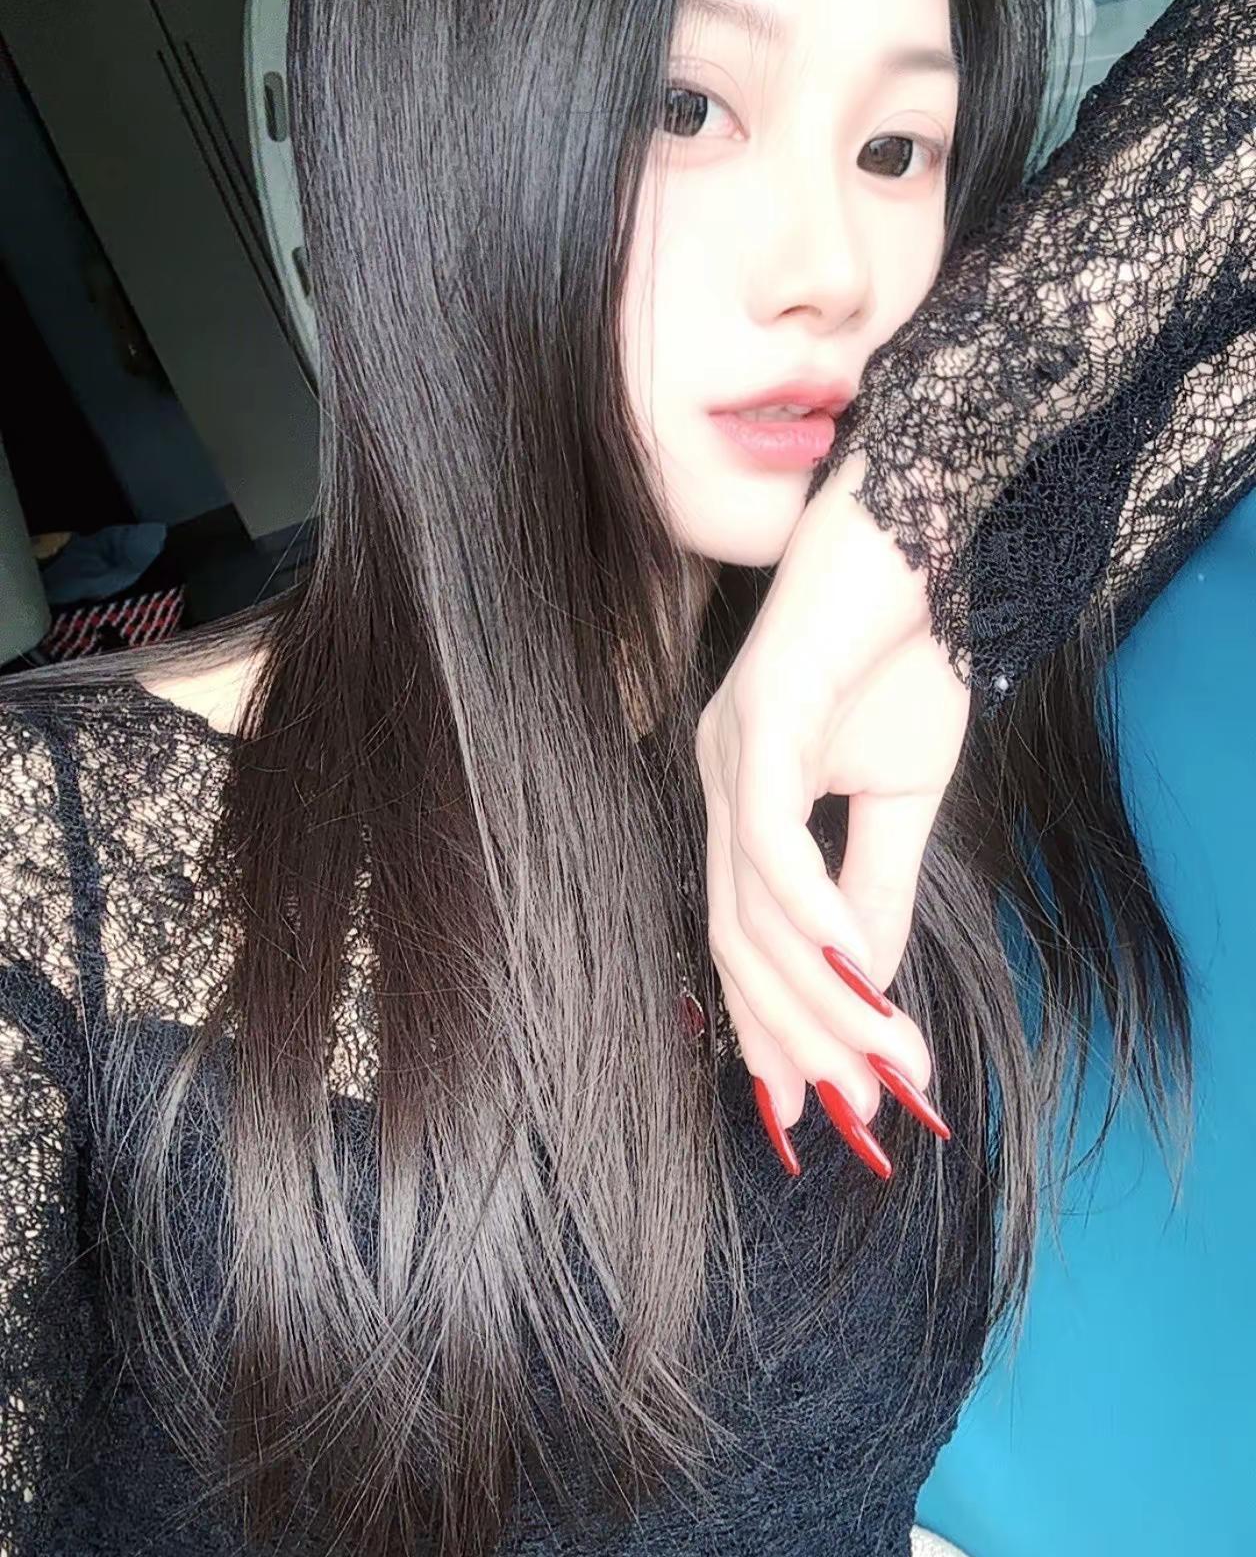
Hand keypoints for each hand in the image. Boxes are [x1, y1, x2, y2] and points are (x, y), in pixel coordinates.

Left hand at [695, 454, 969, 1178]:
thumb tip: (870, 991)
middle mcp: (718, 780)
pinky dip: (815, 909)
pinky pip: (773, 833)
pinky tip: (859, 968)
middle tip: (862, 1114)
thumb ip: (877, 891)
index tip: (823, 1108)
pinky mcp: (763, 712)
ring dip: (825, 994)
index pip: (742, 940)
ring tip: (886, 1060)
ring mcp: (731, 747)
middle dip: (798, 1038)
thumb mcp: (902, 796)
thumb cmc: (904, 651)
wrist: (924, 532)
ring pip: (755, 907)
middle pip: (737, 943)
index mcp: (742, 802)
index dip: (776, 1029)